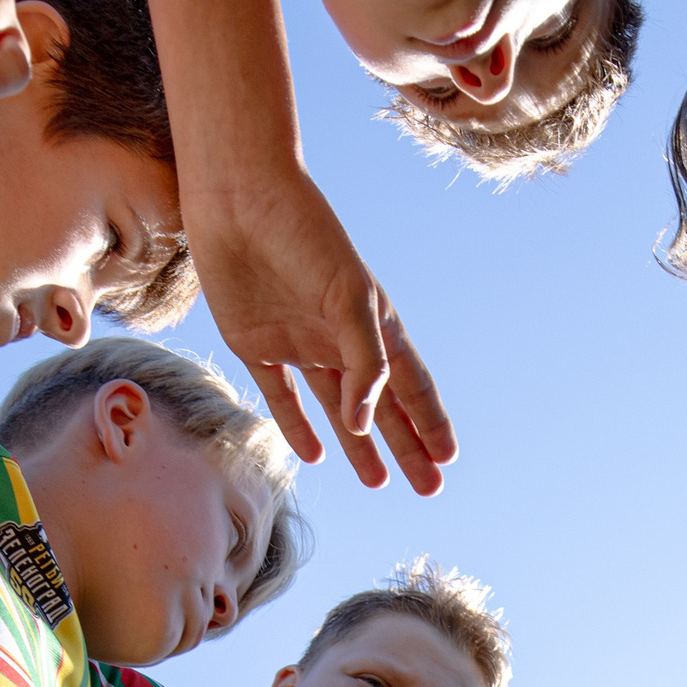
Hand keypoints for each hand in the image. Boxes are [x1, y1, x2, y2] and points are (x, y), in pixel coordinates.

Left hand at [194, 157, 457, 495]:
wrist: (238, 198)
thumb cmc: (303, 236)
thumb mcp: (349, 299)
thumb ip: (363, 364)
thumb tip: (361, 425)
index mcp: (374, 324)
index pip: (411, 385)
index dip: (430, 423)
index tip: (448, 459)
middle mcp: (341, 339)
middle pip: (381, 406)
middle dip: (406, 447)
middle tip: (429, 488)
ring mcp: (299, 343)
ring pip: (337, 408)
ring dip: (360, 444)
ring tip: (379, 482)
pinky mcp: (256, 344)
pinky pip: (282, 396)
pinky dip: (298, 426)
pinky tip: (315, 455)